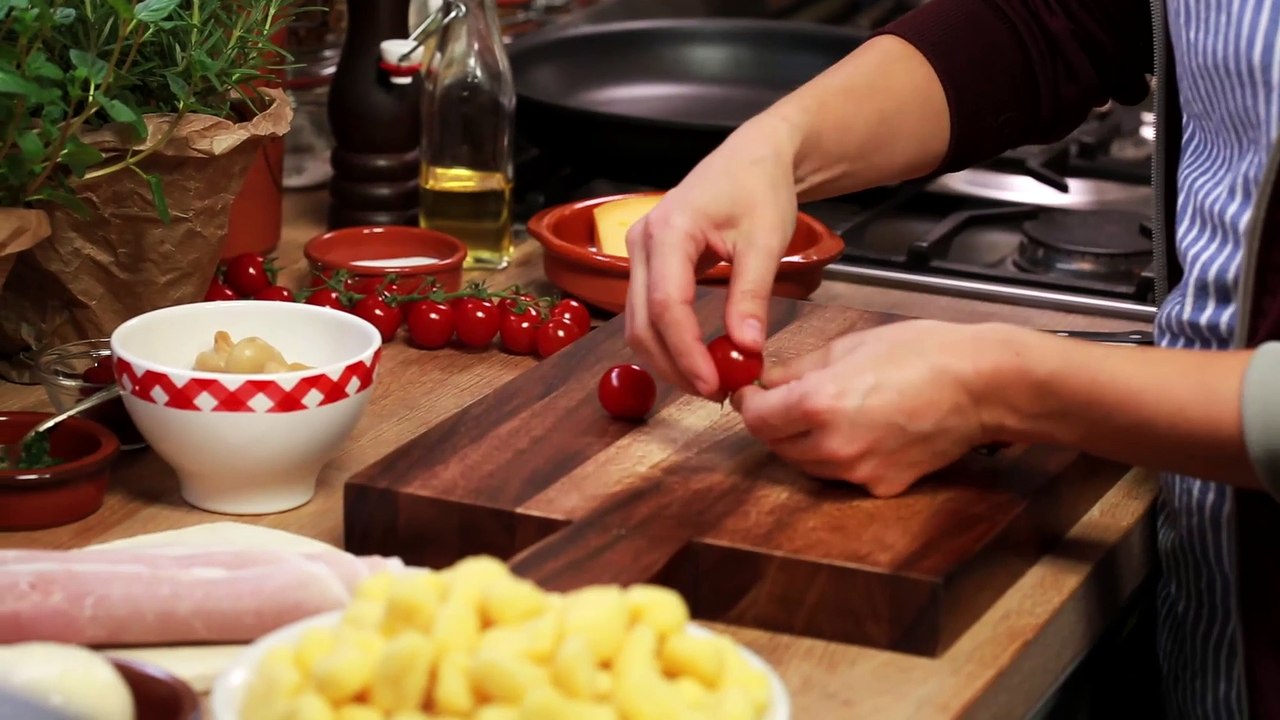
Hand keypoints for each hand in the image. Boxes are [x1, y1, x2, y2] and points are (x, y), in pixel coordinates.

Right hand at [624, 116, 799, 397]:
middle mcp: (642, 242)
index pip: (668, 305)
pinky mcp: (647, 265)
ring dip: (669, 359)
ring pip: (639, 324)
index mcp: (669, 230)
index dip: (687, 351)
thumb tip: (746, 348)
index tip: (716, 385)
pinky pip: (647, 313)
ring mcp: (638, 254)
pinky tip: (698, 358)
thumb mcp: (765, 241)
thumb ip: (751, 295)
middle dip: (674, 365)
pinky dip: (669, 342)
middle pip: (642, 322)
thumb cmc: (760, 188)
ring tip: (710, 381)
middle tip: (715, 393)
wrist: (752, 159)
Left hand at [732, 320, 1012, 496]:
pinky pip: (840, 475)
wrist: (982, 386)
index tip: (753, 392)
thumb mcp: (849, 344)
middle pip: (776, 445)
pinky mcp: (881, 486)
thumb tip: (768, 381)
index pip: (756, 418)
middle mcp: (833, 445)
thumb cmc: (922, 352)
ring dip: (801, 441)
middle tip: (785, 400)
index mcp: (819, 403)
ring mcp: (858, 472)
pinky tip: (858, 429)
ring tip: (825, 411)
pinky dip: (836, 456)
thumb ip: (799, 367)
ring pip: (805, 464)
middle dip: (774, 422)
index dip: (750, 403)